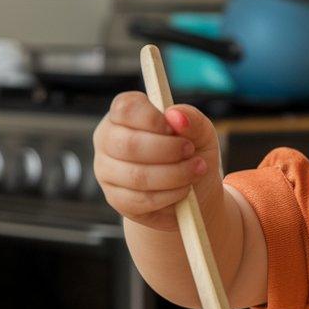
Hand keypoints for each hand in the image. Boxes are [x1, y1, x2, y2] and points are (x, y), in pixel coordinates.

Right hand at [93, 92, 222, 231]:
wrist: (196, 191)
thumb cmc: (193, 154)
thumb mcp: (201, 133)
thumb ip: (192, 120)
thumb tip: (175, 115)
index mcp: (125, 115)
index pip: (125, 108)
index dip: (151, 118)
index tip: (174, 129)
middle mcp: (108, 140)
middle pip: (128, 144)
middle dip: (168, 150)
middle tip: (191, 151)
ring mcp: (107, 170)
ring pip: (137, 176)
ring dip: (175, 175)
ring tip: (196, 170)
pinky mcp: (116, 199)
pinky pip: (141, 200)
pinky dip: (170, 195)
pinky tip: (184, 190)